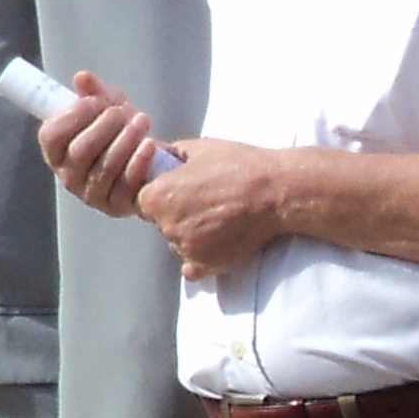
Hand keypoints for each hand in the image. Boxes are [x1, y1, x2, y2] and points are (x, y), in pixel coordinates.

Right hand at [37, 70, 166, 219]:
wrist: (147, 158)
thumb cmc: (118, 132)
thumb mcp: (106, 107)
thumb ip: (93, 92)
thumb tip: (83, 78)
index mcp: (56, 152)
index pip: (51, 136)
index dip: (72, 116)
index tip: (94, 101)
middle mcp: (68, 176)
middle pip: (80, 151)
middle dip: (103, 127)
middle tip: (120, 112)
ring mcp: (91, 195)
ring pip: (104, 168)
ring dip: (125, 140)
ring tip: (142, 121)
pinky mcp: (115, 206)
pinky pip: (126, 185)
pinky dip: (139, 161)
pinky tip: (150, 144)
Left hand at [135, 142, 287, 279]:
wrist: (275, 192)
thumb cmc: (238, 166)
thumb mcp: (196, 149)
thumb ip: (166, 156)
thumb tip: (152, 157)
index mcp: (156, 197)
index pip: (143, 201)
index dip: (161, 195)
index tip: (181, 189)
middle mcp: (165, 225)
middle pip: (160, 223)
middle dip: (175, 214)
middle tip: (205, 202)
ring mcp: (185, 247)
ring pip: (177, 243)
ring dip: (190, 234)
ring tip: (218, 217)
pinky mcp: (206, 264)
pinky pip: (192, 268)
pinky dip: (200, 259)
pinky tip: (214, 243)